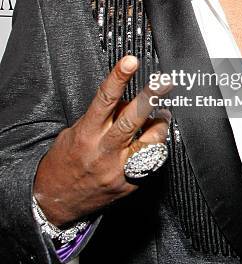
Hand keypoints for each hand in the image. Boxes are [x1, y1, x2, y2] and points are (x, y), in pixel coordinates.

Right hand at [33, 55, 171, 225]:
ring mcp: (119, 169)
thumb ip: (101, 118)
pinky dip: (156, 147)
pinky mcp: (130, 184)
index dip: (118, 78)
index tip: (130, 61)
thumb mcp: (74, 133)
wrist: (56, 202)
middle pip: (132, 120)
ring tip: (162, 115)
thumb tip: (126, 101)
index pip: (105, 99)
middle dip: (150, 98)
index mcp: (86, 134)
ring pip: (150, 141)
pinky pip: (152, 161)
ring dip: (159, 124)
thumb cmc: (64, 162)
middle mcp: (104, 151)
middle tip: (164, 83)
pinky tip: (153, 141)